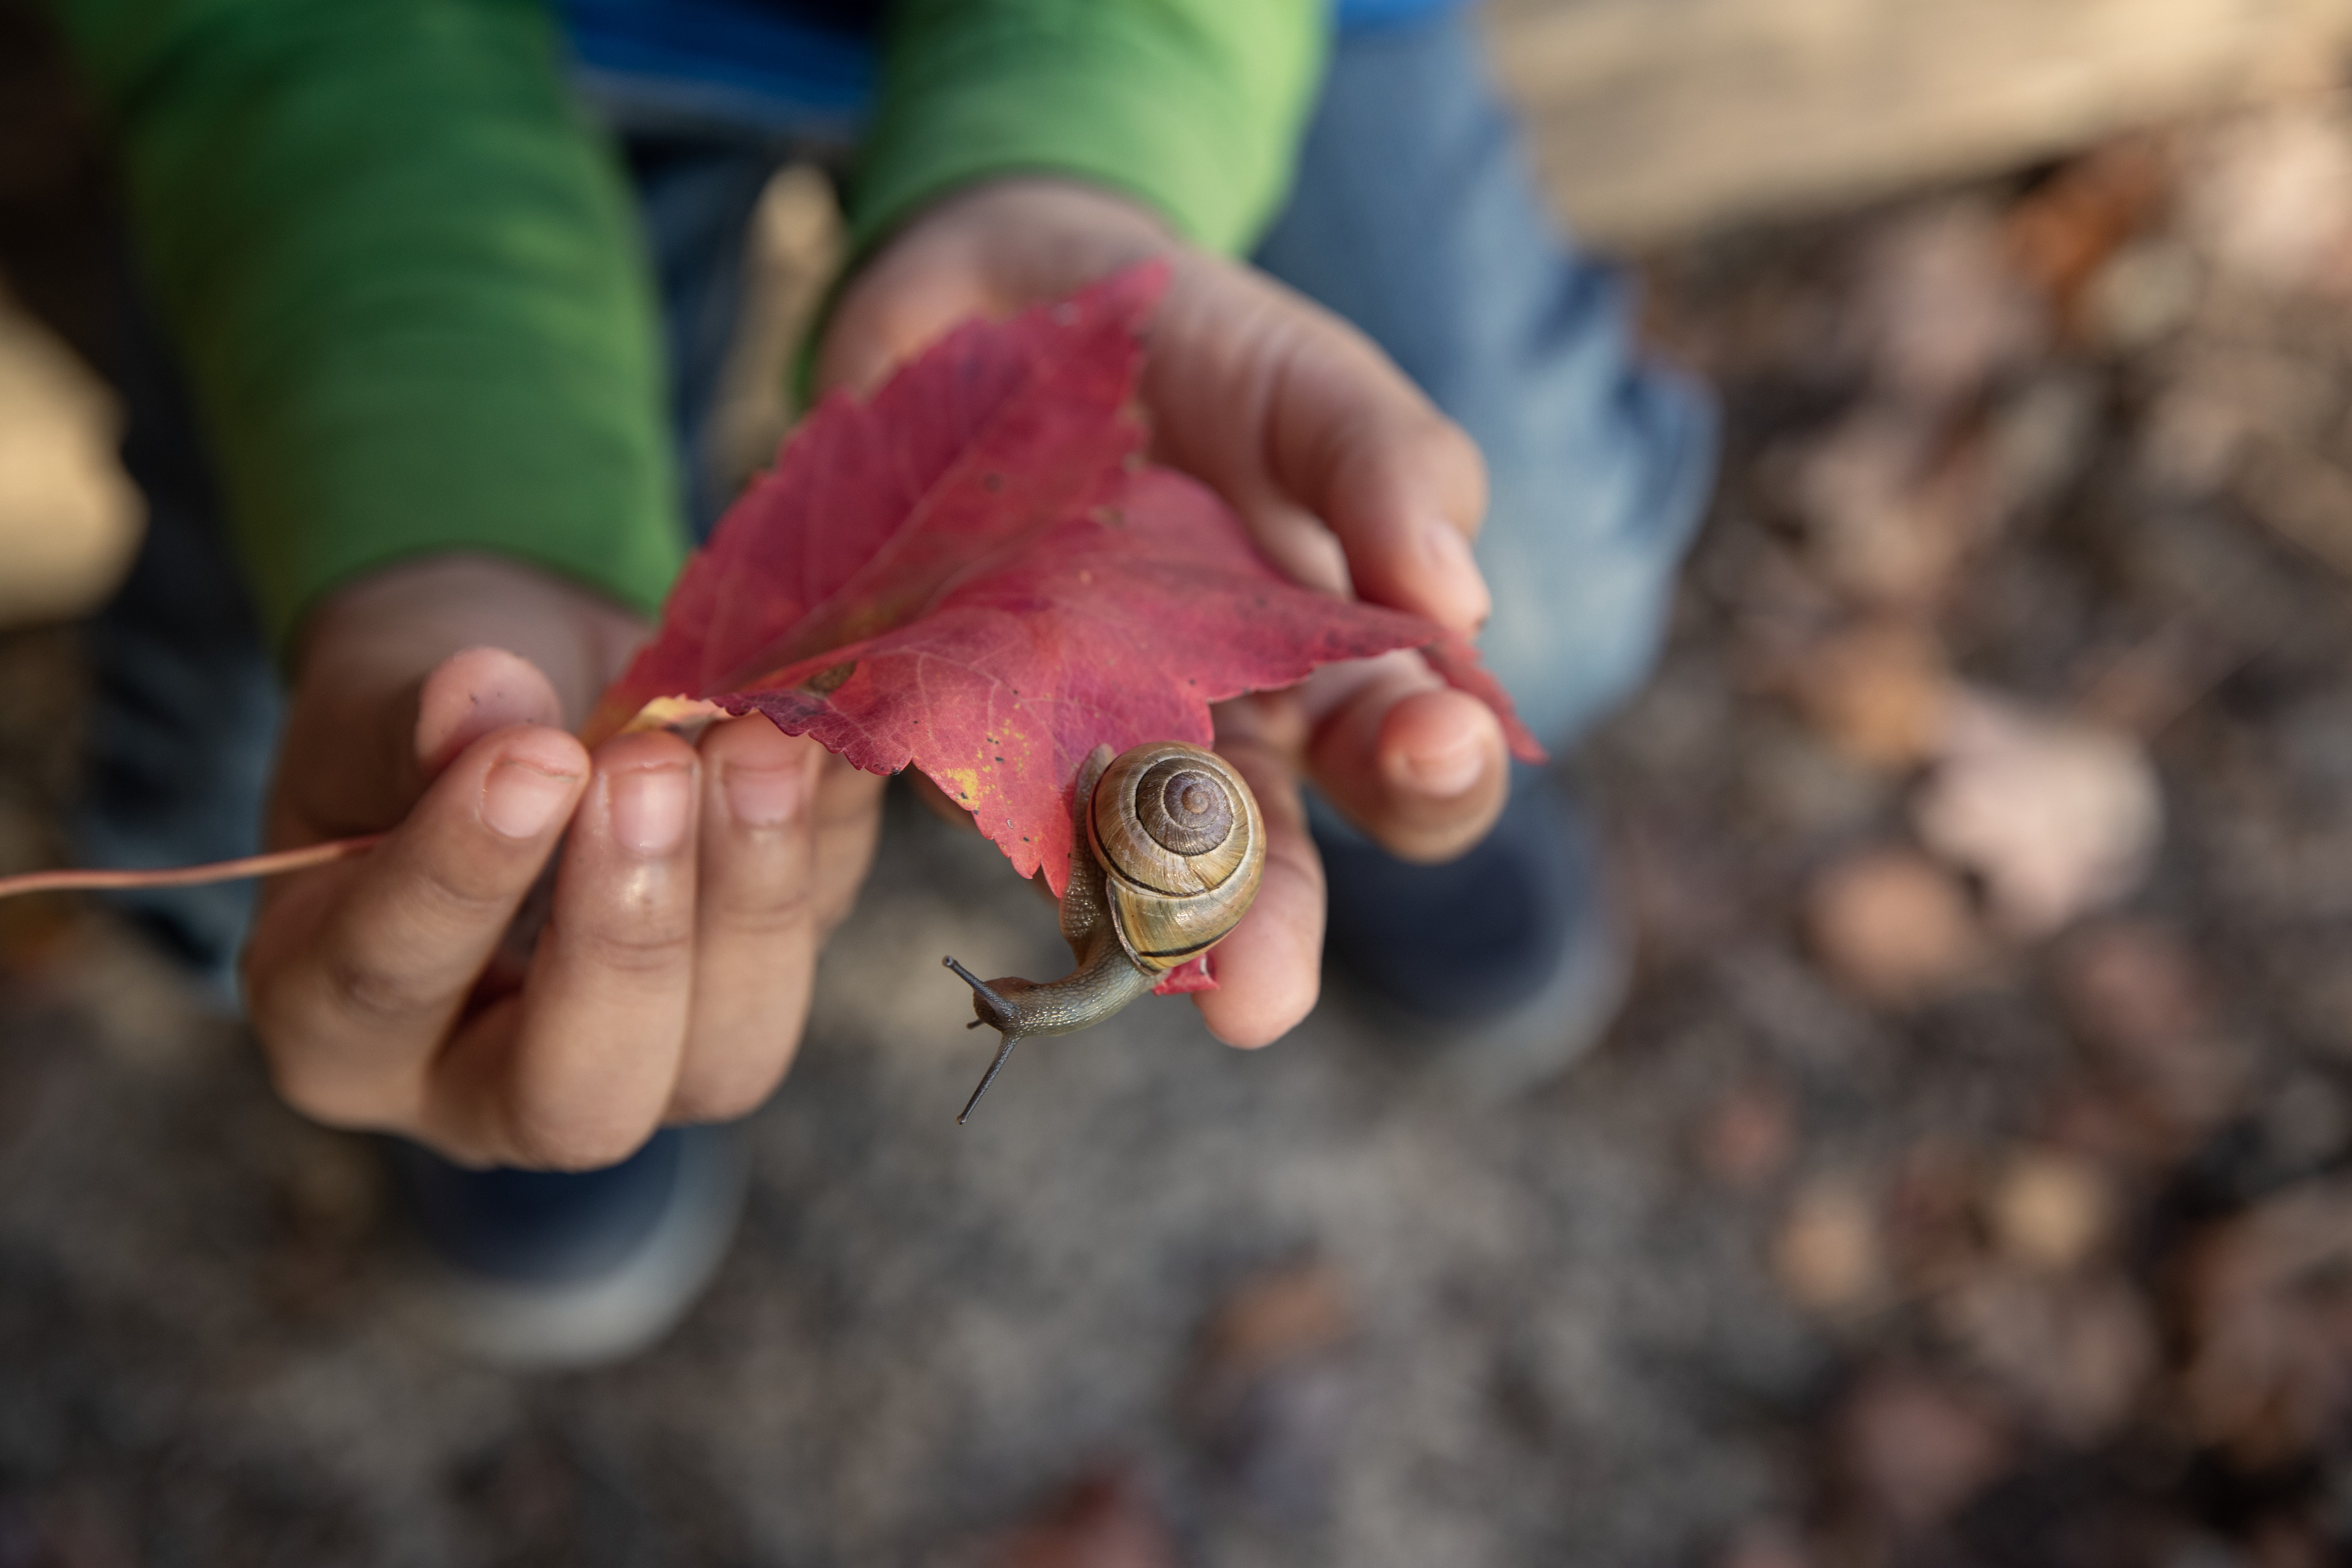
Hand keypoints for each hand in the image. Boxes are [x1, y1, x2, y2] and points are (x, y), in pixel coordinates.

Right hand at [242, 555, 883, 1167]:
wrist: (532, 688)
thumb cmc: (422, 720)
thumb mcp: (379, 701)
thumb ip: (412, 721)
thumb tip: (476, 696)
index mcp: (343, 1028)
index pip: (389, 988)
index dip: (463, 879)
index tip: (531, 759)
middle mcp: (493, 1086)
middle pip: (579, 1101)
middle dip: (627, 938)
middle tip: (649, 768)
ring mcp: (653, 1062)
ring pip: (727, 1056)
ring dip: (755, 896)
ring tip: (755, 746)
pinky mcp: (761, 984)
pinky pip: (823, 932)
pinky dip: (832, 833)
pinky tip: (828, 731)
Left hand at [822, 179, 1510, 1047]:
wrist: (1010, 292)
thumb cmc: (1200, 349)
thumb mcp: (1310, 383)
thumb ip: (1390, 467)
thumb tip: (1461, 603)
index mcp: (1330, 672)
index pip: (1409, 764)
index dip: (1436, 770)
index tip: (1438, 736)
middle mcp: (1211, 736)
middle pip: (1257, 868)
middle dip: (1267, 930)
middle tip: (1261, 994)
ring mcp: (1075, 739)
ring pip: (1106, 866)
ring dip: (1115, 929)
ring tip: (1126, 970)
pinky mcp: (946, 722)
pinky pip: (949, 781)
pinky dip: (950, 794)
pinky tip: (932, 797)